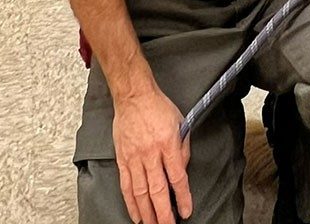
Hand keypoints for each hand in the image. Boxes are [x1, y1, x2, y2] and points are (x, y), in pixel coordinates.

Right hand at [113, 86, 192, 223]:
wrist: (134, 96)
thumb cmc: (158, 107)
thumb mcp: (181, 123)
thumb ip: (183, 148)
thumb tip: (182, 170)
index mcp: (168, 143)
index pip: (177, 177)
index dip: (183, 197)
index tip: (186, 211)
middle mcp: (151, 153)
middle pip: (158, 190)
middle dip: (164, 213)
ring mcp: (134, 158)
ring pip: (140, 193)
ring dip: (147, 213)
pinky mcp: (122, 159)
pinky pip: (126, 186)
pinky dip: (131, 203)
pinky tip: (136, 215)